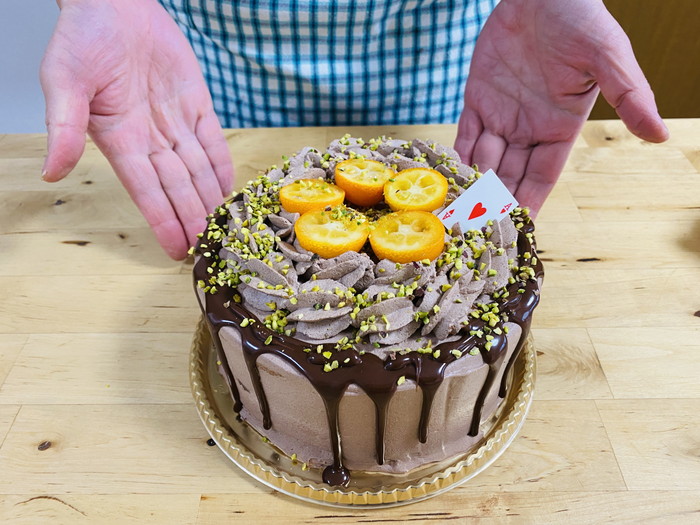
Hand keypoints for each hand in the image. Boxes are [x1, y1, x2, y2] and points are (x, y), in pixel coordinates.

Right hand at [41, 0, 233, 258]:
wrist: (113, 3)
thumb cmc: (82, 39)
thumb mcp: (64, 81)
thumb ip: (62, 127)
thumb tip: (50, 171)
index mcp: (120, 141)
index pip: (146, 192)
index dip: (164, 221)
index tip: (178, 251)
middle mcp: (150, 139)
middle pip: (178, 188)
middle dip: (194, 219)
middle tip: (211, 250)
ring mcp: (175, 123)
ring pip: (198, 171)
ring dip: (211, 200)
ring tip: (226, 229)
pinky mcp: (197, 104)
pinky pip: (213, 142)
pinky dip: (223, 166)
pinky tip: (231, 190)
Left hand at [454, 0, 667, 215]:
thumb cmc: (581, 19)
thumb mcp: (609, 59)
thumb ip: (630, 98)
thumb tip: (660, 136)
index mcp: (560, 128)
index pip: (542, 176)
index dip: (528, 202)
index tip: (517, 229)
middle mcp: (529, 129)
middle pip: (509, 176)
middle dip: (494, 203)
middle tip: (475, 230)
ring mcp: (501, 116)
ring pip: (483, 161)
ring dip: (470, 187)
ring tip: (455, 213)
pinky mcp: (477, 99)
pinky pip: (465, 136)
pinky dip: (455, 158)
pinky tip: (446, 180)